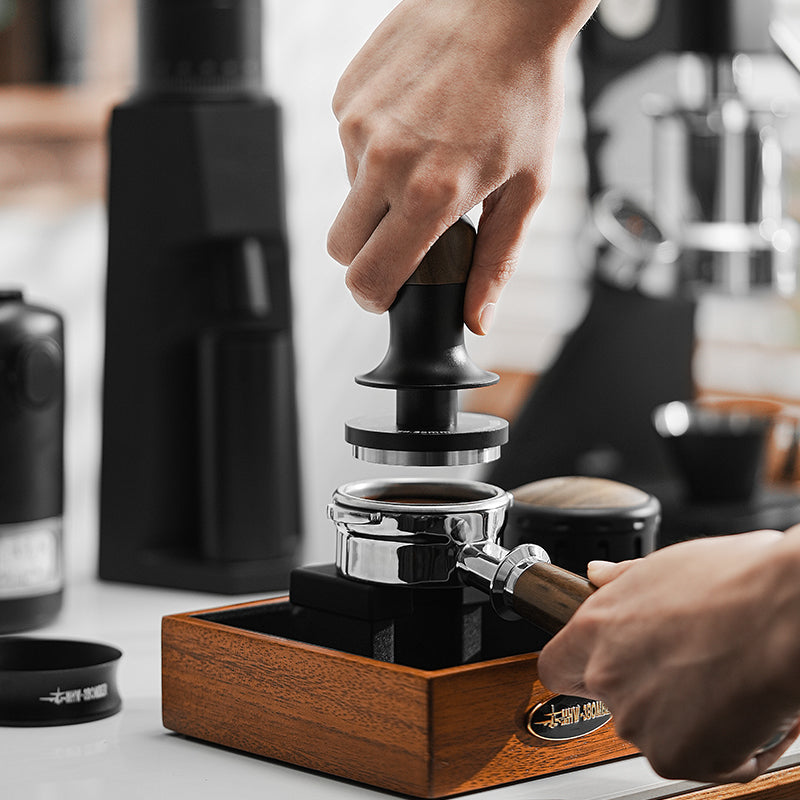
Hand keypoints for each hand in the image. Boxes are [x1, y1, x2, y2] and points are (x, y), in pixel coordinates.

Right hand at [327, 0, 596, 333]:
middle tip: (402, 236)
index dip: (374, 297)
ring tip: (424, 159)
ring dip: (376, 195)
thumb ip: (496, 264)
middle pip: (341, 248)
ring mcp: (358, 125)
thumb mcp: (526, 190)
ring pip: (346, 196)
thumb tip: (476, 320)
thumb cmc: (525, 93)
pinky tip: (413, 125)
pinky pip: (346, 148)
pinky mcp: (346, 95)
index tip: (387, 293)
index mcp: (430, 194)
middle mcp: (385, 161)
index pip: (369, 277)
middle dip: (366, 255)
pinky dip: (373, 150)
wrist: (506, 7)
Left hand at [537, 530, 799, 782]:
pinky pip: (697, 760)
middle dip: (646, 687)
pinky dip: (725, 747)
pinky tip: (745, 709)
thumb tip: (598, 575)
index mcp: (596, 627)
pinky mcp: (676, 758)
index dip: (575, 669)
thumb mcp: (664, 565)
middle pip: (612, 698)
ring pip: (654, 729)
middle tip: (687, 665)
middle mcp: (608, 675)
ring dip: (684, 716)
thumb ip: (622, 579)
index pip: (556, 667)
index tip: (594, 668)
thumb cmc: (735, 583)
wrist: (784, 615)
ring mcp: (638, 721)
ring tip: (723, 678)